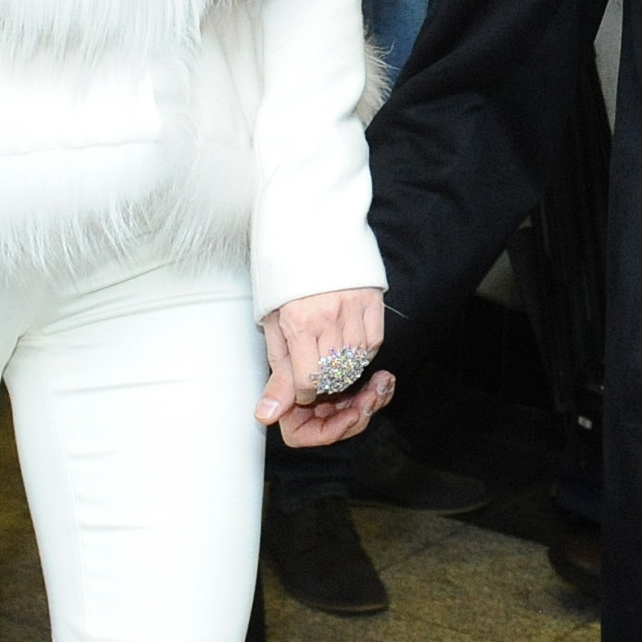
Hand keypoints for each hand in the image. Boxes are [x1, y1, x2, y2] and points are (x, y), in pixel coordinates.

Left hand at [256, 287, 391, 446]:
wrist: (307, 227)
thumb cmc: (284, 273)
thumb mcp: (270, 321)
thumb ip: (277, 369)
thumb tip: (268, 414)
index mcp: (298, 322)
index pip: (308, 382)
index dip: (303, 391)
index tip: (300, 385)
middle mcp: (328, 316)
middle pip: (334, 374)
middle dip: (323, 382)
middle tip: (313, 368)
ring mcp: (353, 307)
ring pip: (356, 361)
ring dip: (343, 367)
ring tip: (328, 352)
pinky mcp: (372, 299)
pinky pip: (373, 342)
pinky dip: (362, 351)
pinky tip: (347, 342)